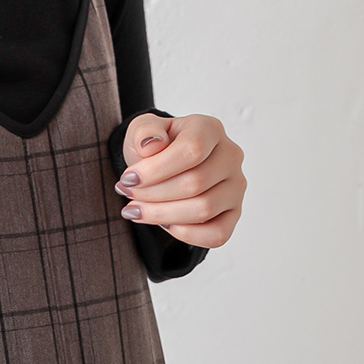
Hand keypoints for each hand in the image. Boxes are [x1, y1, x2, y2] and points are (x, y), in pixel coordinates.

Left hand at [115, 113, 245, 248]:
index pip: (192, 150)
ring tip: (136, 210)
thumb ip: (144, 131)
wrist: (165, 166)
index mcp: (210, 129)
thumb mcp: (142, 130)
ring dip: (162, 215)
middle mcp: (230, 156)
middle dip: (152, 194)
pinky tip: (163, 224)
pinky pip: (217, 234)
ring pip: (204, 210)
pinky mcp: (234, 213)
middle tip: (127, 195)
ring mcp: (235, 187)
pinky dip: (186, 234)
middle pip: (195, 183)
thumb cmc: (156, 147)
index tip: (128, 179)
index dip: (156, 169)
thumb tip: (151, 144)